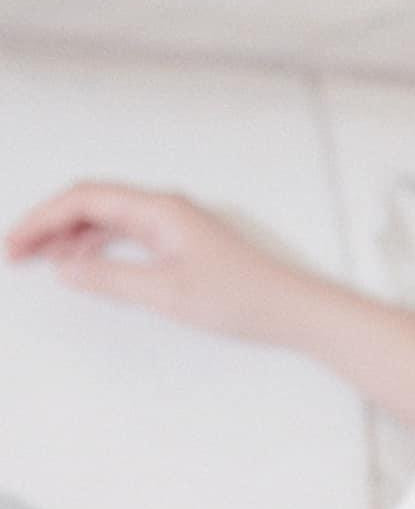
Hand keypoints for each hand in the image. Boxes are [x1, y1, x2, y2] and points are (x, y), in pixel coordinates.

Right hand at [3, 180, 309, 343]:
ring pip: (106, 218)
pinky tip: (81, 265)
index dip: (42, 219)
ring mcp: (173, 224)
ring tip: (37, 260)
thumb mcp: (168, 294)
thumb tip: (66, 268)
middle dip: (48, 224)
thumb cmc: (242, 298)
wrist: (293, 309)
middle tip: (14, 254)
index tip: (13, 247)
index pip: (85, 199)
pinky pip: (126, 233)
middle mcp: (164, 208)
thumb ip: (112, 279)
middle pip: (91, 203)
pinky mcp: (180, 242)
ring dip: (69, 235)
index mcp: (160, 209)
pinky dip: (95, 246)